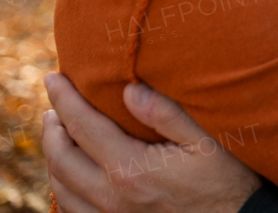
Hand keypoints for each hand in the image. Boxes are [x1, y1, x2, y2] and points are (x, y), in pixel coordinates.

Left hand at [43, 73, 260, 212]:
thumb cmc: (227, 180)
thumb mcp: (205, 141)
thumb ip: (165, 113)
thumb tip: (128, 89)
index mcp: (131, 168)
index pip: (82, 126)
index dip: (64, 98)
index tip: (52, 77)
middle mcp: (111, 197)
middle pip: (60, 158)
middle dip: (51, 128)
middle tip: (53, 105)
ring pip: (60, 188)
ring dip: (53, 157)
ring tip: (59, 135)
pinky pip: (72, 211)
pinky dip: (63, 188)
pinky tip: (73, 174)